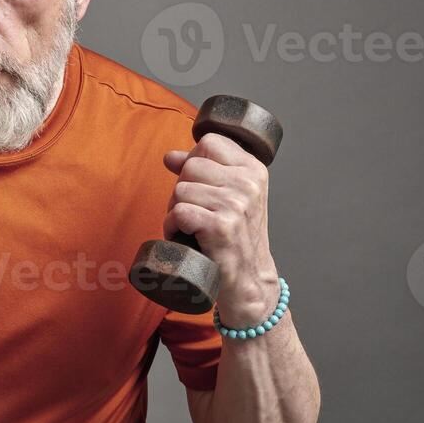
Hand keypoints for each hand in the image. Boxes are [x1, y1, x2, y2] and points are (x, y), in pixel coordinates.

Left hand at [163, 134, 280, 325]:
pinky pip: (178, 212)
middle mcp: (248, 183)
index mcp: (253, 169)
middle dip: (183, 191)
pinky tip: (189, 240)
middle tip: (197, 214)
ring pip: (180, 190)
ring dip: (176, 212)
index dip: (194, 162)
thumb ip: (202, 171)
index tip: (202, 186)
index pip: (208, 143)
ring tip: (195, 229)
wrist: (248, 279)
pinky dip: (174, 228)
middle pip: (190, 167)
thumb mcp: (227, 196)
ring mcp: (236, 204)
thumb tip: (170, 156)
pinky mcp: (221, 226)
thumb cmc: (234, 235)